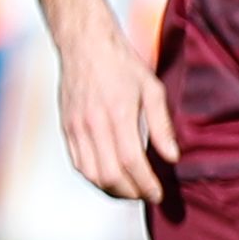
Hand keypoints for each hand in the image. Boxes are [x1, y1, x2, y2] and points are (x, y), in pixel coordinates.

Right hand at [56, 19, 176, 200]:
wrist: (85, 45)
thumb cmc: (123, 65)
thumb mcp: (152, 88)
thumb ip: (162, 126)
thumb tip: (172, 158)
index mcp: (118, 114)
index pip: (132, 162)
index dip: (146, 184)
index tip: (159, 195)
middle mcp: (93, 124)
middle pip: (110, 175)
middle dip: (131, 193)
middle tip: (148, 195)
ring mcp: (76, 128)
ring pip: (91, 174)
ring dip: (112, 190)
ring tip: (132, 190)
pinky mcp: (66, 128)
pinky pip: (78, 163)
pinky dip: (95, 178)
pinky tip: (112, 178)